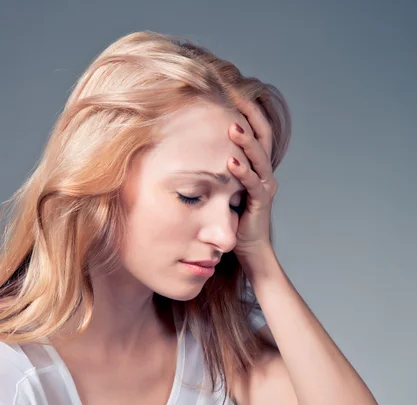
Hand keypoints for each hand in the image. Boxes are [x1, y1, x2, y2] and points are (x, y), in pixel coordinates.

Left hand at [227, 97, 278, 260]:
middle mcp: (265, 172)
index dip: (246, 109)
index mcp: (257, 165)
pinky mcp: (261, 204)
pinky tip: (230, 161)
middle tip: (234, 95)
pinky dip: (242, 172)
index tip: (229, 89)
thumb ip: (216, 167)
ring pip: (260, 158)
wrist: (249, 249)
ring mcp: (265, 187)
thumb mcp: (224, 186)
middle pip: (262, 136)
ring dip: (246, 141)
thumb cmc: (232, 217)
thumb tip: (190, 146)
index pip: (255, 130)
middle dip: (249, 115)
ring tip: (232, 127)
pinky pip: (254, 184)